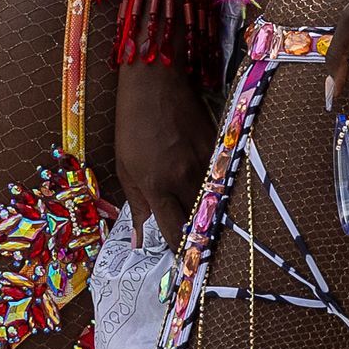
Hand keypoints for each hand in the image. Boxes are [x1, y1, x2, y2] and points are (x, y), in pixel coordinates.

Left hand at [115, 63, 216, 246]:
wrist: (154, 82)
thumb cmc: (132, 125)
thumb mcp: (125, 167)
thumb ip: (136, 204)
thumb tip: (140, 240)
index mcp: (156, 185)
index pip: (174, 231)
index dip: (181, 252)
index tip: (184, 266)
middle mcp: (183, 177)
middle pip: (201, 221)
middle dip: (202, 240)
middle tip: (203, 255)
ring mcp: (204, 162)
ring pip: (217, 202)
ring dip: (214, 218)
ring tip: (214, 232)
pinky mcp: (218, 148)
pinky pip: (224, 179)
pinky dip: (221, 192)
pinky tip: (220, 200)